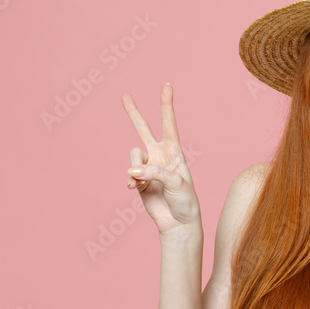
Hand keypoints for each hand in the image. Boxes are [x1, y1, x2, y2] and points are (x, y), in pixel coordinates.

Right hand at [121, 84, 201, 236]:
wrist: (178, 223)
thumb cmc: (185, 201)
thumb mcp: (175, 183)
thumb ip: (153, 172)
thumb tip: (131, 170)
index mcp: (174, 152)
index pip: (168, 123)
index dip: (166, 104)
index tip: (167, 85)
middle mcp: (159, 156)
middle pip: (143, 129)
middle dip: (133, 112)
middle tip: (124, 95)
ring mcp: (147, 167)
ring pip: (133, 155)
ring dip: (136, 167)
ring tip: (142, 181)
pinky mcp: (138, 181)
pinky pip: (129, 174)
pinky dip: (131, 180)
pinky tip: (135, 189)